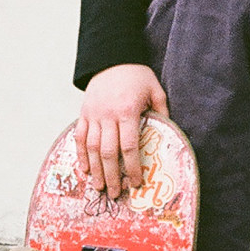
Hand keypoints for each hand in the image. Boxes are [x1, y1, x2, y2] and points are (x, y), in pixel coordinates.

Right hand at [76, 65, 168, 199]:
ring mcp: (93, 114)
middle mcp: (108, 115)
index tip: (136, 182)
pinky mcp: (84, 113)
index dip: (132, 167)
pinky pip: (80, 137)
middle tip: (116, 193)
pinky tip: (85, 170)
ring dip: (96, 170)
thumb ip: (161, 112)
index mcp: (127, 111)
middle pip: (108, 152)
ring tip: (100, 187)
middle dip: (112, 175)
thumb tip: (169, 133)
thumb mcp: (155, 89)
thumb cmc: (137, 75)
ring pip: (92, 148)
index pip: (130, 146)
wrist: (111, 57)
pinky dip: (81, 154)